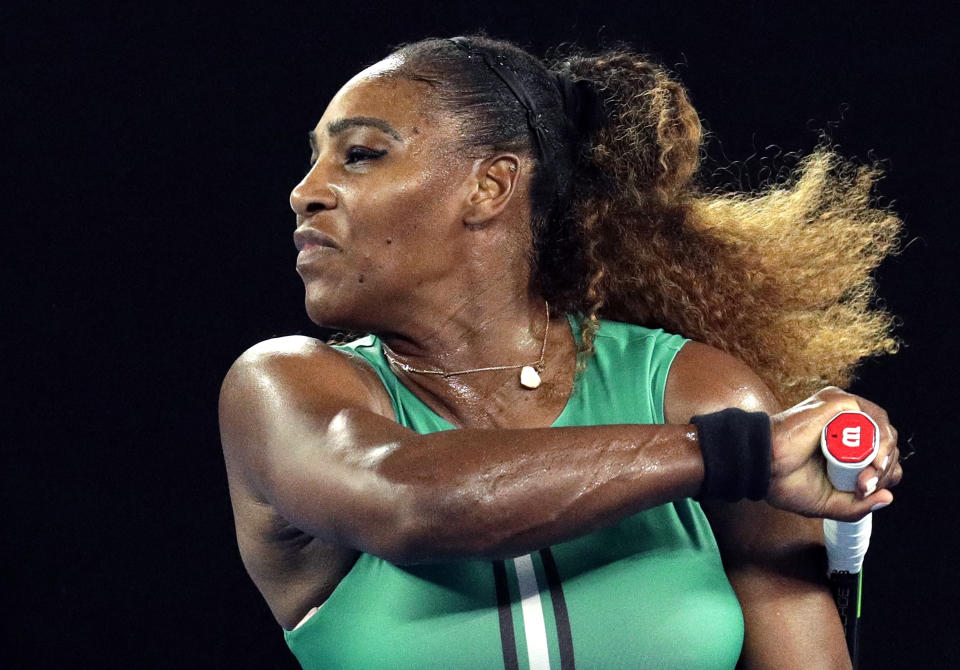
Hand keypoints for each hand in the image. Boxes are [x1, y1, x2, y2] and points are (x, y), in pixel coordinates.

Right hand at [766, 386, 901, 520]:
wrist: (764, 467)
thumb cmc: (785, 481)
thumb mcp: (829, 502)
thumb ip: (858, 505)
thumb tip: (887, 498)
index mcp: (842, 444)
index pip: (880, 456)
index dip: (884, 475)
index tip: (866, 491)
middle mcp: (845, 425)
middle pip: (887, 443)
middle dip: (885, 469)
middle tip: (864, 486)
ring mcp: (842, 412)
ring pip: (884, 430)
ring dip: (885, 456)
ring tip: (869, 475)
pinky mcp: (838, 403)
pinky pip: (872, 417)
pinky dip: (880, 439)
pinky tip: (872, 459)